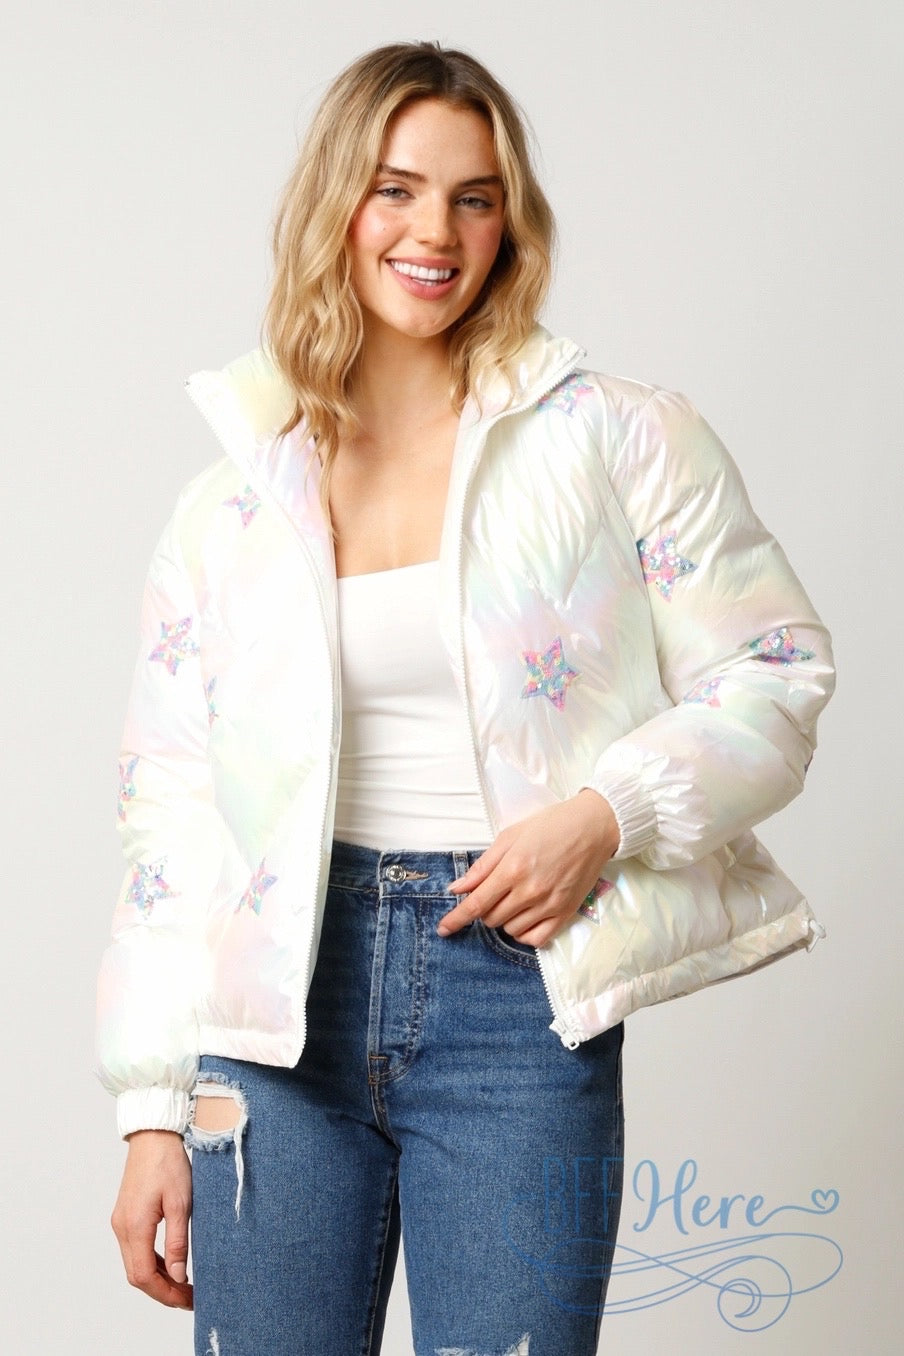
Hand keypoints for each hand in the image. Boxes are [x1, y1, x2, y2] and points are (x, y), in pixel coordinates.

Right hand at [111, 1129, 193, 1308]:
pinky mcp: (126, 1215)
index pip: (144, 1276)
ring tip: (183, 1285)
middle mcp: (122, 1228)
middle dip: (162, 1291)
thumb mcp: (181, 1203)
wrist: (153, 1135)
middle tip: (189, 1298)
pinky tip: (170, 1265)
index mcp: (134, 1226)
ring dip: (157, 1278)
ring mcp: (121, 1222)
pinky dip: (152, 1262)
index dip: (166, 1293)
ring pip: (135, 1264)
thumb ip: (178, 1242)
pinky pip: (135, 1249)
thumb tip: (179, 1276)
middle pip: (137, 1275)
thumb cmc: (168, 1163)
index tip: (187, 1300)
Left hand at [438, 789, 619, 945]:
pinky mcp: (566, 913)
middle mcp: (530, 890)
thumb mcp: (510, 836)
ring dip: (504, 919)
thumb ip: (483, 866)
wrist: (593, 827)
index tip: (443, 929)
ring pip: (511, 929)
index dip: (456, 919)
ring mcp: (550, 904)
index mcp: (513, 868)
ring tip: (514, 898)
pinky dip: (524, 933)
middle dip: (485, 909)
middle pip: (492, 918)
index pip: (476, 904)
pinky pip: (536, 939)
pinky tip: (525, 918)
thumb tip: (457, 889)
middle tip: (495, 891)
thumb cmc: (550, 826)